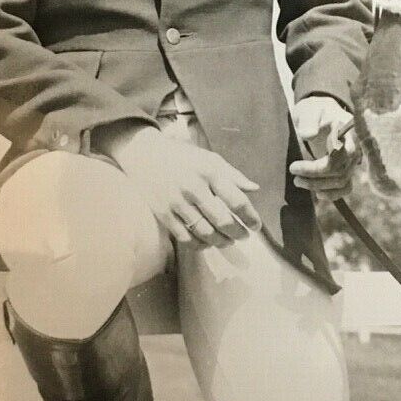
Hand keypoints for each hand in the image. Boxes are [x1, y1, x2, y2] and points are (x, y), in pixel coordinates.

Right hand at [105, 126, 260, 246]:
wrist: (144, 155)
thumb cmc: (182, 157)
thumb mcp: (210, 159)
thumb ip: (233, 175)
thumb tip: (255, 189)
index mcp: (210, 172)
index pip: (237, 201)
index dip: (250, 217)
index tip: (256, 225)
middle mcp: (194, 188)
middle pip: (223, 221)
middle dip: (238, 233)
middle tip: (244, 236)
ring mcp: (177, 203)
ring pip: (205, 232)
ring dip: (221, 241)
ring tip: (228, 241)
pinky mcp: (163, 215)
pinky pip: (186, 237)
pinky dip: (200, 244)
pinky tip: (207, 242)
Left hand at [289, 95, 359, 198]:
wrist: (322, 113)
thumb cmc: (315, 111)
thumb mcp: (309, 111)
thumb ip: (308, 121)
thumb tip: (308, 135)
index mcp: (348, 132)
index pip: (337, 157)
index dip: (315, 168)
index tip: (293, 167)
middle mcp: (354, 148)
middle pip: (339, 172)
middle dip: (314, 179)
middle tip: (294, 176)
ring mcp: (352, 160)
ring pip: (342, 182)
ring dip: (320, 187)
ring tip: (299, 182)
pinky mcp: (347, 168)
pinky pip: (346, 187)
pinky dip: (334, 194)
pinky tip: (318, 195)